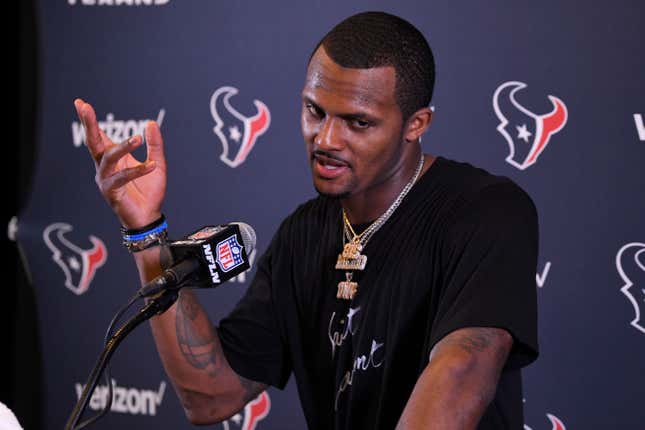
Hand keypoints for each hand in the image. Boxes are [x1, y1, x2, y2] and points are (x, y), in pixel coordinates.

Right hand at [74, 98, 167, 228]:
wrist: (149, 217)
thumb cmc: (149, 191)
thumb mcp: (156, 163)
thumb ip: (154, 145)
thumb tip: (151, 123)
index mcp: (113, 158)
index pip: (99, 136)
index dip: (89, 120)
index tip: (80, 103)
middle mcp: (105, 167)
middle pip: (93, 142)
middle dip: (88, 124)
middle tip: (84, 107)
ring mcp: (106, 180)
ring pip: (108, 158)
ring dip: (123, 147)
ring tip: (137, 139)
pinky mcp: (112, 192)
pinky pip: (122, 178)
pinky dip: (137, 171)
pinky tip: (151, 165)